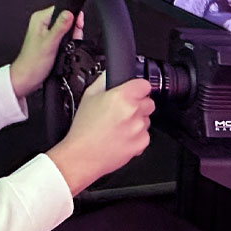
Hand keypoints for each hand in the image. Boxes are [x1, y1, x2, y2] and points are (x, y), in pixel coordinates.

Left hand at [10, 6, 74, 100]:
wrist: (28, 78)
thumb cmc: (32, 62)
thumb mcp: (49, 43)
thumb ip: (60, 27)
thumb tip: (70, 13)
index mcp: (40, 18)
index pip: (62, 8)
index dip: (72, 16)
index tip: (76, 26)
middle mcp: (43, 23)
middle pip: (67, 18)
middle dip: (73, 29)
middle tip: (69, 40)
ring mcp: (47, 32)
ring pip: (67, 29)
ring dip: (71, 37)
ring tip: (65, 47)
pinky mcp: (51, 41)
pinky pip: (65, 37)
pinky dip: (68, 43)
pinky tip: (65, 50)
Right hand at [48, 74, 153, 194]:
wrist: (82, 156)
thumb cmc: (83, 129)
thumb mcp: (88, 96)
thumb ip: (103, 81)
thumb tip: (111, 74)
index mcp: (122, 96)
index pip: (145, 84)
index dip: (138, 88)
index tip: (134, 92)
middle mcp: (133, 111)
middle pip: (148, 102)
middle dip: (138, 105)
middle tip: (122, 112)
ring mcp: (139, 128)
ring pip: (147, 119)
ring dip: (137, 121)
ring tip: (119, 127)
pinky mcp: (141, 143)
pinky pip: (145, 135)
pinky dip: (136, 136)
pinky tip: (121, 137)